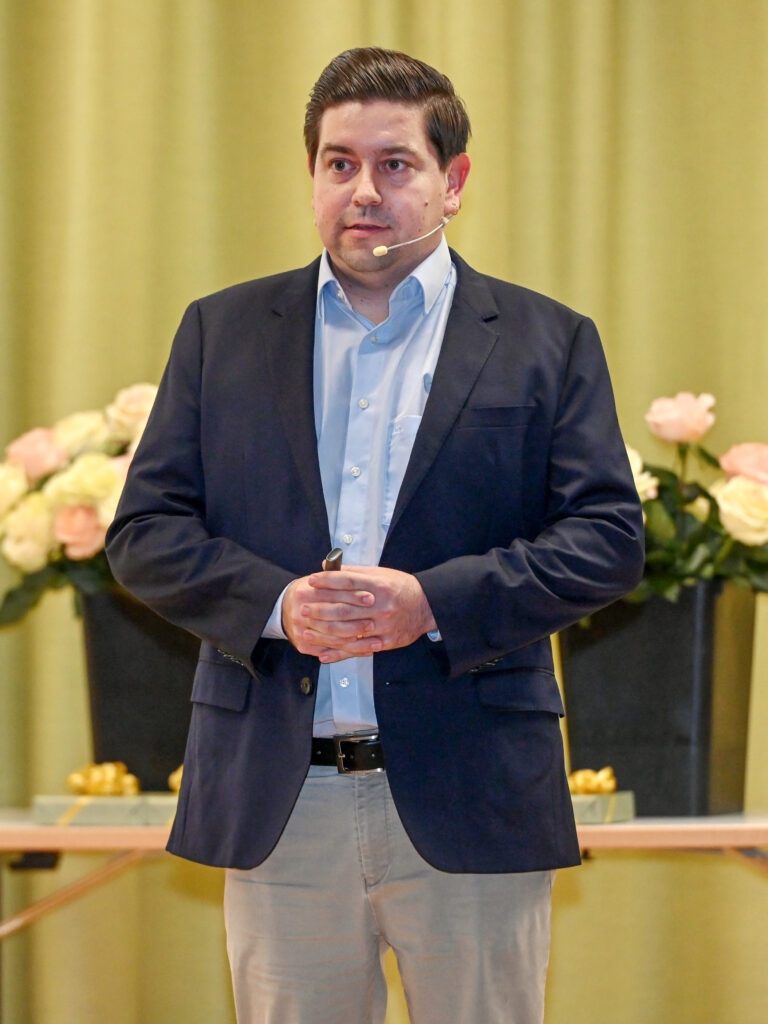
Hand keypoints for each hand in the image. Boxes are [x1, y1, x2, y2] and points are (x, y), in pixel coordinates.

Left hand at [284, 565, 436, 663]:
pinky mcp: (386, 642)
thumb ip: (353, 572)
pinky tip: (324, 654)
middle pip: (345, 609)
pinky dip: (340, 653)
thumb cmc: (401, 587)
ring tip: (306, 632)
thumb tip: (327, 565)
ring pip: (349, 632)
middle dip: (320, 609)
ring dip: (324, 633)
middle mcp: (381, 606)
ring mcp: (384, 626)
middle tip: (303, 609)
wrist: (428, 606)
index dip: (328, 581)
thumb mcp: (380, 574)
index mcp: (379, 586)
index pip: (349, 582)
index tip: (312, 581)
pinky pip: (359, 649)